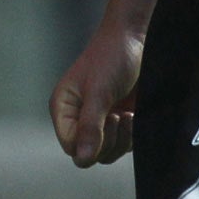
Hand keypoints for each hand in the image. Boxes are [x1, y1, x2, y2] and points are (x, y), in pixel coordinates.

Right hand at [50, 21, 142, 167]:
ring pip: (107, 153)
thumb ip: (90, 126)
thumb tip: (83, 159)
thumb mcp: (99, 92)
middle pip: (89, 153)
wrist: (134, 39)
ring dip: (121, 139)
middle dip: (108, 141)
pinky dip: (131, 136)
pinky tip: (133, 115)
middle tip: (117, 116)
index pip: (70, 145)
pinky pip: (122, 145)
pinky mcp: (118, 122)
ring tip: (126, 115)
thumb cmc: (111, 58)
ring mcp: (99, 121)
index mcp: (64, 108)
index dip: (88, 144)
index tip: (105, 122)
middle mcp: (78, 118)